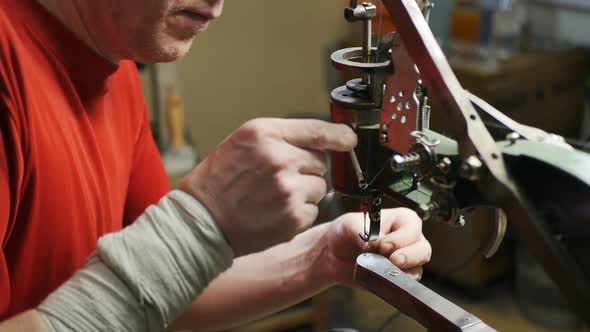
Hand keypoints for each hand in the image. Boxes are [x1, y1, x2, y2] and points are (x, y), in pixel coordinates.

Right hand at [179, 118, 356, 256]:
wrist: (202, 221)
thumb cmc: (219, 180)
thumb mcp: (243, 142)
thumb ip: (280, 138)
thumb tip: (321, 142)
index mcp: (266, 134)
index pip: (317, 130)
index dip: (339, 135)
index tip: (349, 139)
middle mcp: (280, 158)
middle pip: (320, 161)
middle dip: (305, 169)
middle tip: (276, 179)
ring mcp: (289, 189)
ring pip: (319, 187)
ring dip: (304, 192)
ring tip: (272, 197)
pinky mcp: (294, 216)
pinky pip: (313, 210)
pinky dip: (298, 213)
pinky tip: (273, 213)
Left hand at [319, 208, 431, 284]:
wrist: (334, 254)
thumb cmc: (345, 233)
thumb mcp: (350, 225)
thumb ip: (363, 232)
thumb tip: (373, 244)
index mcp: (402, 220)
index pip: (412, 229)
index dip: (399, 239)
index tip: (382, 246)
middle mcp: (409, 239)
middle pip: (422, 250)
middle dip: (408, 257)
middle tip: (392, 260)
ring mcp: (407, 260)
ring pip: (417, 268)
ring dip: (400, 271)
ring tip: (380, 268)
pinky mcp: (399, 277)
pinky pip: (406, 283)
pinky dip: (394, 282)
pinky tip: (381, 277)